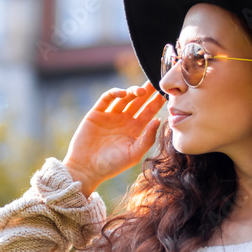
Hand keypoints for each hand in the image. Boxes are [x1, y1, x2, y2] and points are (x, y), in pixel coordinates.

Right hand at [62, 80, 165, 197]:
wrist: (86, 169)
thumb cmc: (111, 165)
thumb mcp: (134, 154)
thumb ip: (147, 138)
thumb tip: (158, 120)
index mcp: (135, 130)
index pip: (149, 112)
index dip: (156, 102)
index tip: (165, 94)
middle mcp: (124, 120)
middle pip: (138, 101)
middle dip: (147, 91)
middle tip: (155, 82)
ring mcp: (110, 115)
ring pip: (124, 98)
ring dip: (132, 92)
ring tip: (141, 91)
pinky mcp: (96, 113)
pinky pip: (106, 99)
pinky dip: (114, 93)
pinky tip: (123, 93)